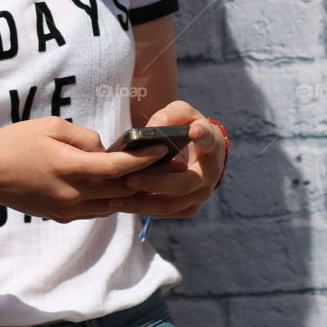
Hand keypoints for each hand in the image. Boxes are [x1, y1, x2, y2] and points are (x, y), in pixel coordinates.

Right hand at [0, 116, 174, 223]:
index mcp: (69, 168)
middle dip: (146, 178)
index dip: (143, 159)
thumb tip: (105, 150)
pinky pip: (97, 210)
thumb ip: (84, 137)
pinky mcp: (63, 216)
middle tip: (168, 165)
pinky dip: (112, 199)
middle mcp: (72, 195)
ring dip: (131, 192)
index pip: (117, 168)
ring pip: (112, 204)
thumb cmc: (15, 142)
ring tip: (153, 178)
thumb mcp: (50, 127)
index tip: (162, 149)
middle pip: (120, 190)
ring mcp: (68, 209)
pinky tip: (122, 187)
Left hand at [106, 100, 226, 219]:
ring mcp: (200, 194)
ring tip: (116, 200)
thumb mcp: (182, 113)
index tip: (193, 131)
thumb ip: (170, 116)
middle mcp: (209, 174)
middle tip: (130, 179)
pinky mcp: (188, 207)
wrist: (201, 152)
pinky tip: (120, 205)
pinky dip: (143, 209)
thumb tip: (152, 129)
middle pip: (184, 183)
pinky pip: (165, 212)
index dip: (202, 136)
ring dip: (143, 203)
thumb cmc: (187, 127)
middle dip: (156, 183)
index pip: (208, 140)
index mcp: (211, 144)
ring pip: (171, 204)